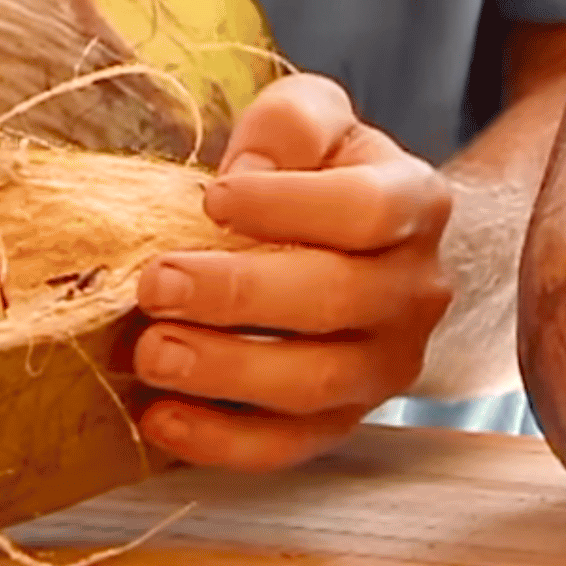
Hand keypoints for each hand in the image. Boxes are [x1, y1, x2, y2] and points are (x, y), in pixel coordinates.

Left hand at [131, 73, 454, 471]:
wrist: (374, 249)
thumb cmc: (325, 174)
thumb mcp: (317, 120)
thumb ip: (291, 123)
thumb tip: (249, 170)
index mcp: (414, 204)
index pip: (366, 210)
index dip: (288, 205)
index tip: (213, 199)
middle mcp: (413, 292)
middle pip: (337, 301)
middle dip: (237, 296)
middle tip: (156, 285)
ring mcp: (383, 365)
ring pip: (316, 385)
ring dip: (225, 373)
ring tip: (151, 353)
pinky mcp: (342, 420)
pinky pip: (289, 445)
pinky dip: (221, 441)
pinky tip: (160, 418)